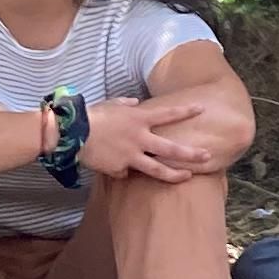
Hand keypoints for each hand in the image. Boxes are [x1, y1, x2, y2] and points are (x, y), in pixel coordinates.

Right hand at [83, 94, 231, 182]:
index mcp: (138, 118)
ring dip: (175, 174)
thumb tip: (136, 102)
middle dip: (191, 153)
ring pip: (157, 169)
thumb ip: (128, 104)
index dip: (186, 111)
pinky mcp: (119, 169)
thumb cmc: (92, 115)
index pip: (168, 114)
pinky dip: (126, 170)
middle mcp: (139, 138)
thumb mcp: (112, 104)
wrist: (71, 133)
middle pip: (171, 149)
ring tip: (188, 176)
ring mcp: (130, 156)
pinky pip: (126, 172)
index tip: (201, 109)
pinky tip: (118, 165)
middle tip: (207, 155)